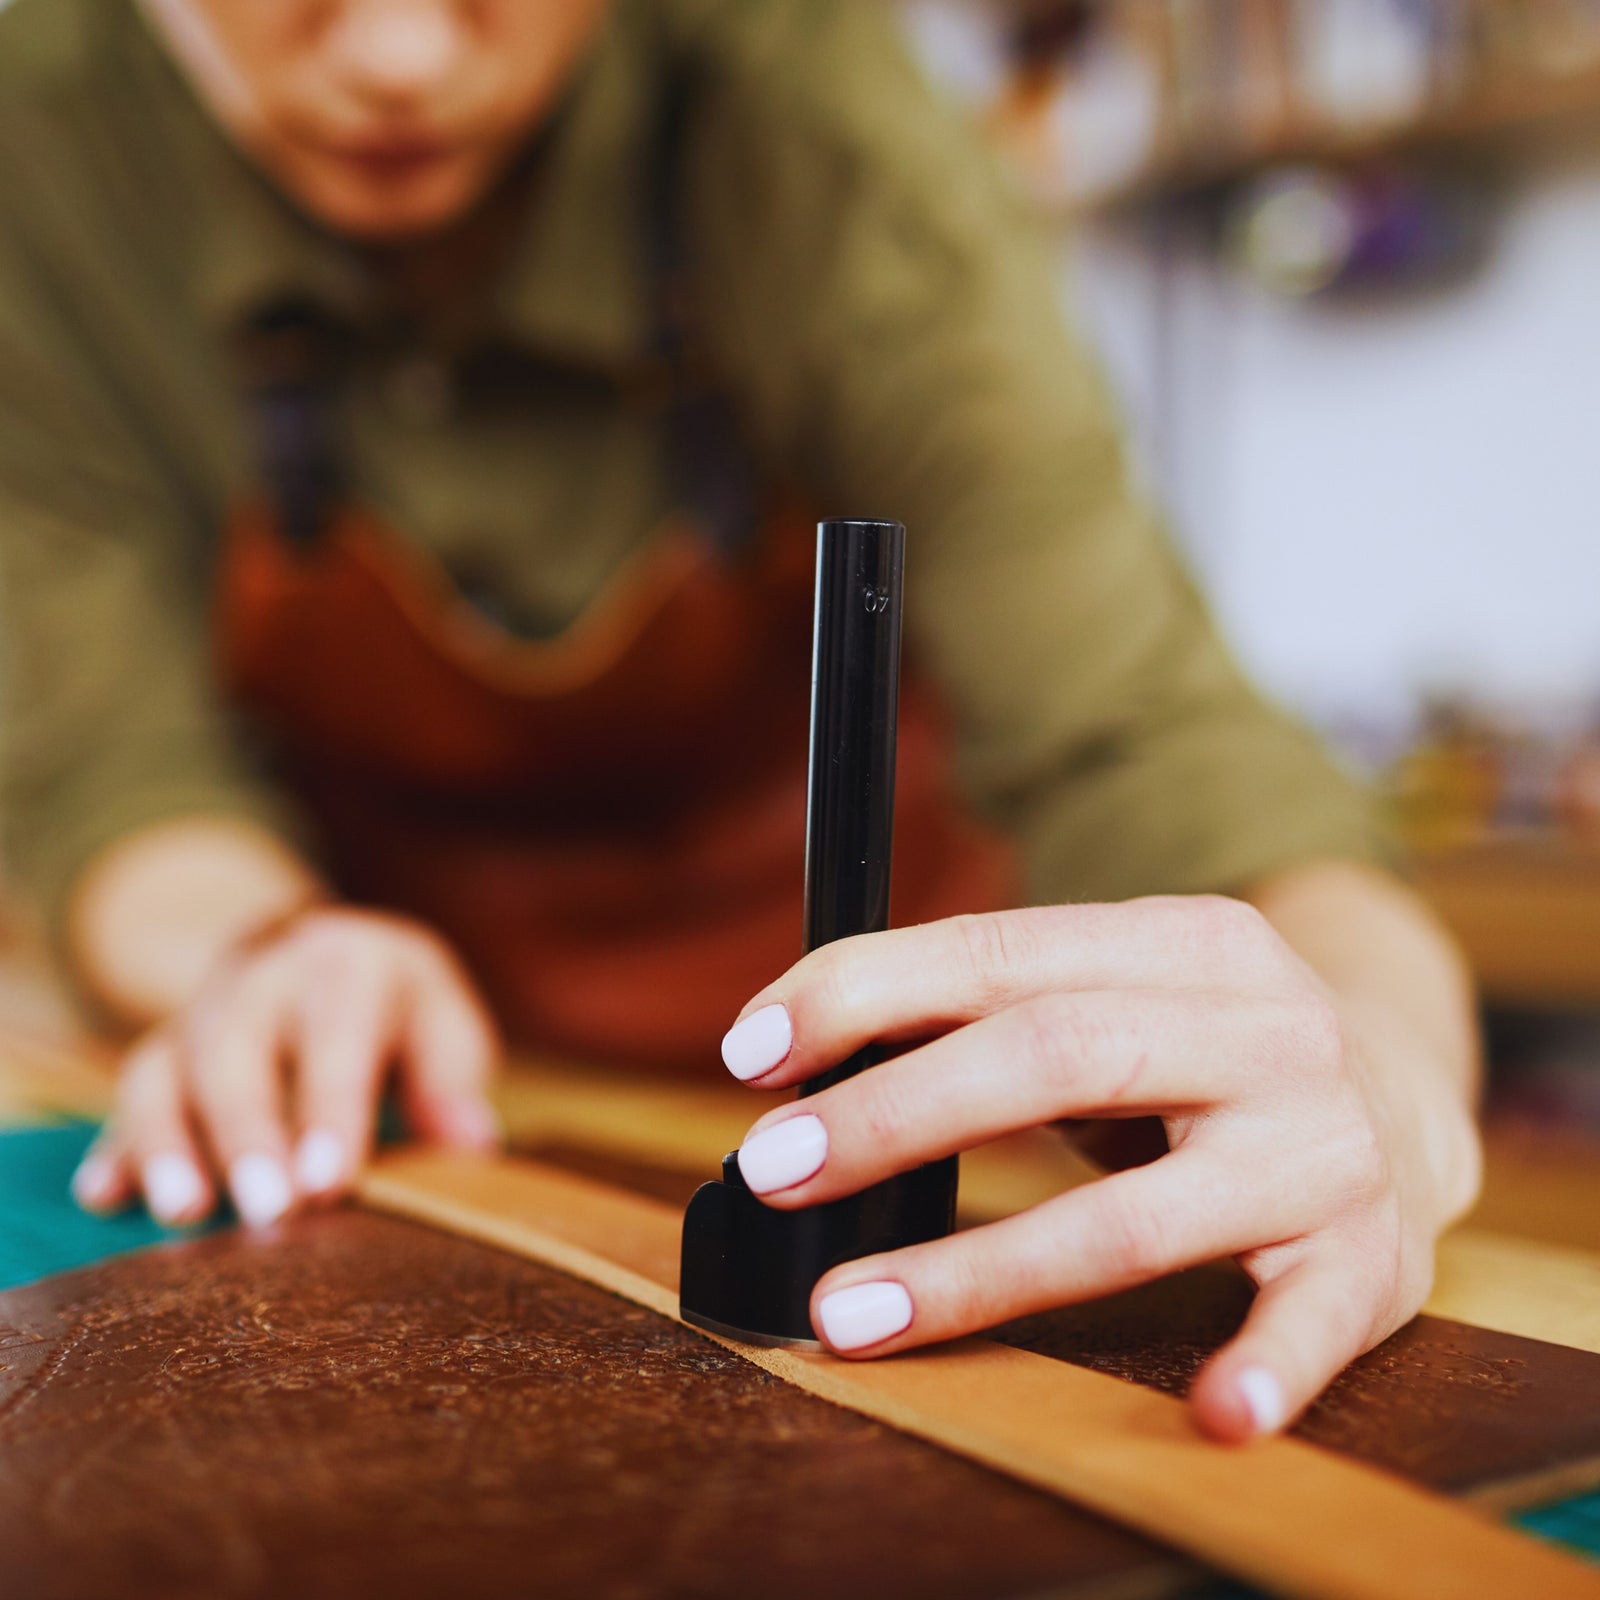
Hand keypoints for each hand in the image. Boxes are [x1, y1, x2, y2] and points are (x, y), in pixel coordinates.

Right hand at [71, 907, 501, 1228]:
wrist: (323, 947)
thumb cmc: (400, 1009)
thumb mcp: (443, 1023)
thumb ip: (451, 1081)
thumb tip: (471, 1145)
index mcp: (347, 963)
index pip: (336, 1032)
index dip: (331, 1108)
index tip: (329, 1185)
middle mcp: (263, 976)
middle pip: (238, 1046)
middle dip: (248, 1132)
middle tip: (269, 1213)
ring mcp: (202, 1009)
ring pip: (166, 1065)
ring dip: (168, 1141)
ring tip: (184, 1213)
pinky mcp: (163, 1048)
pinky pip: (131, 1091)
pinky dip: (117, 1145)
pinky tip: (104, 1197)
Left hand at [717, 896, 1480, 1442]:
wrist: (1400, 1083)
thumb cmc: (1201, 1044)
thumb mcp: (1116, 989)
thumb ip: (987, 1009)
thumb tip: (800, 1054)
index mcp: (1183, 940)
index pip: (998, 952)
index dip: (864, 994)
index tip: (753, 1053)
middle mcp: (1262, 1027)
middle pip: (1057, 1056)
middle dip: (896, 1113)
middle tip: (774, 1169)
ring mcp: (1323, 1141)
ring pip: (1141, 1211)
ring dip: (985, 1269)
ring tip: (851, 1314)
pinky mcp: (1372, 1252)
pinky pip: (1319, 1314)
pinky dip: (1269, 1362)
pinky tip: (1213, 1412)